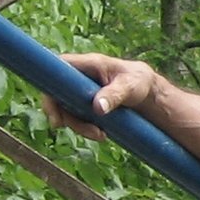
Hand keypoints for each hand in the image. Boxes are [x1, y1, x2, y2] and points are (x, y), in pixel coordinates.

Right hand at [42, 53, 159, 138]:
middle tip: (80, 130)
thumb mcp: (130, 87)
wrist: (149, 91)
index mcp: (88, 64)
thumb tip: (97, 108)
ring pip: (66, 109)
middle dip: (64, 115)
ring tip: (100, 135)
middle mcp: (80, 76)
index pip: (58, 69)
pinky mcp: (85, 103)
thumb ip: (115, 95)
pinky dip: (85, 127)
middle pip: (57, 94)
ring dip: (78, 126)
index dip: (50, 87)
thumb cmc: (139, 81)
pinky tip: (102, 134)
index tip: (55, 112)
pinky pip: (76, 116)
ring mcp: (80, 91)